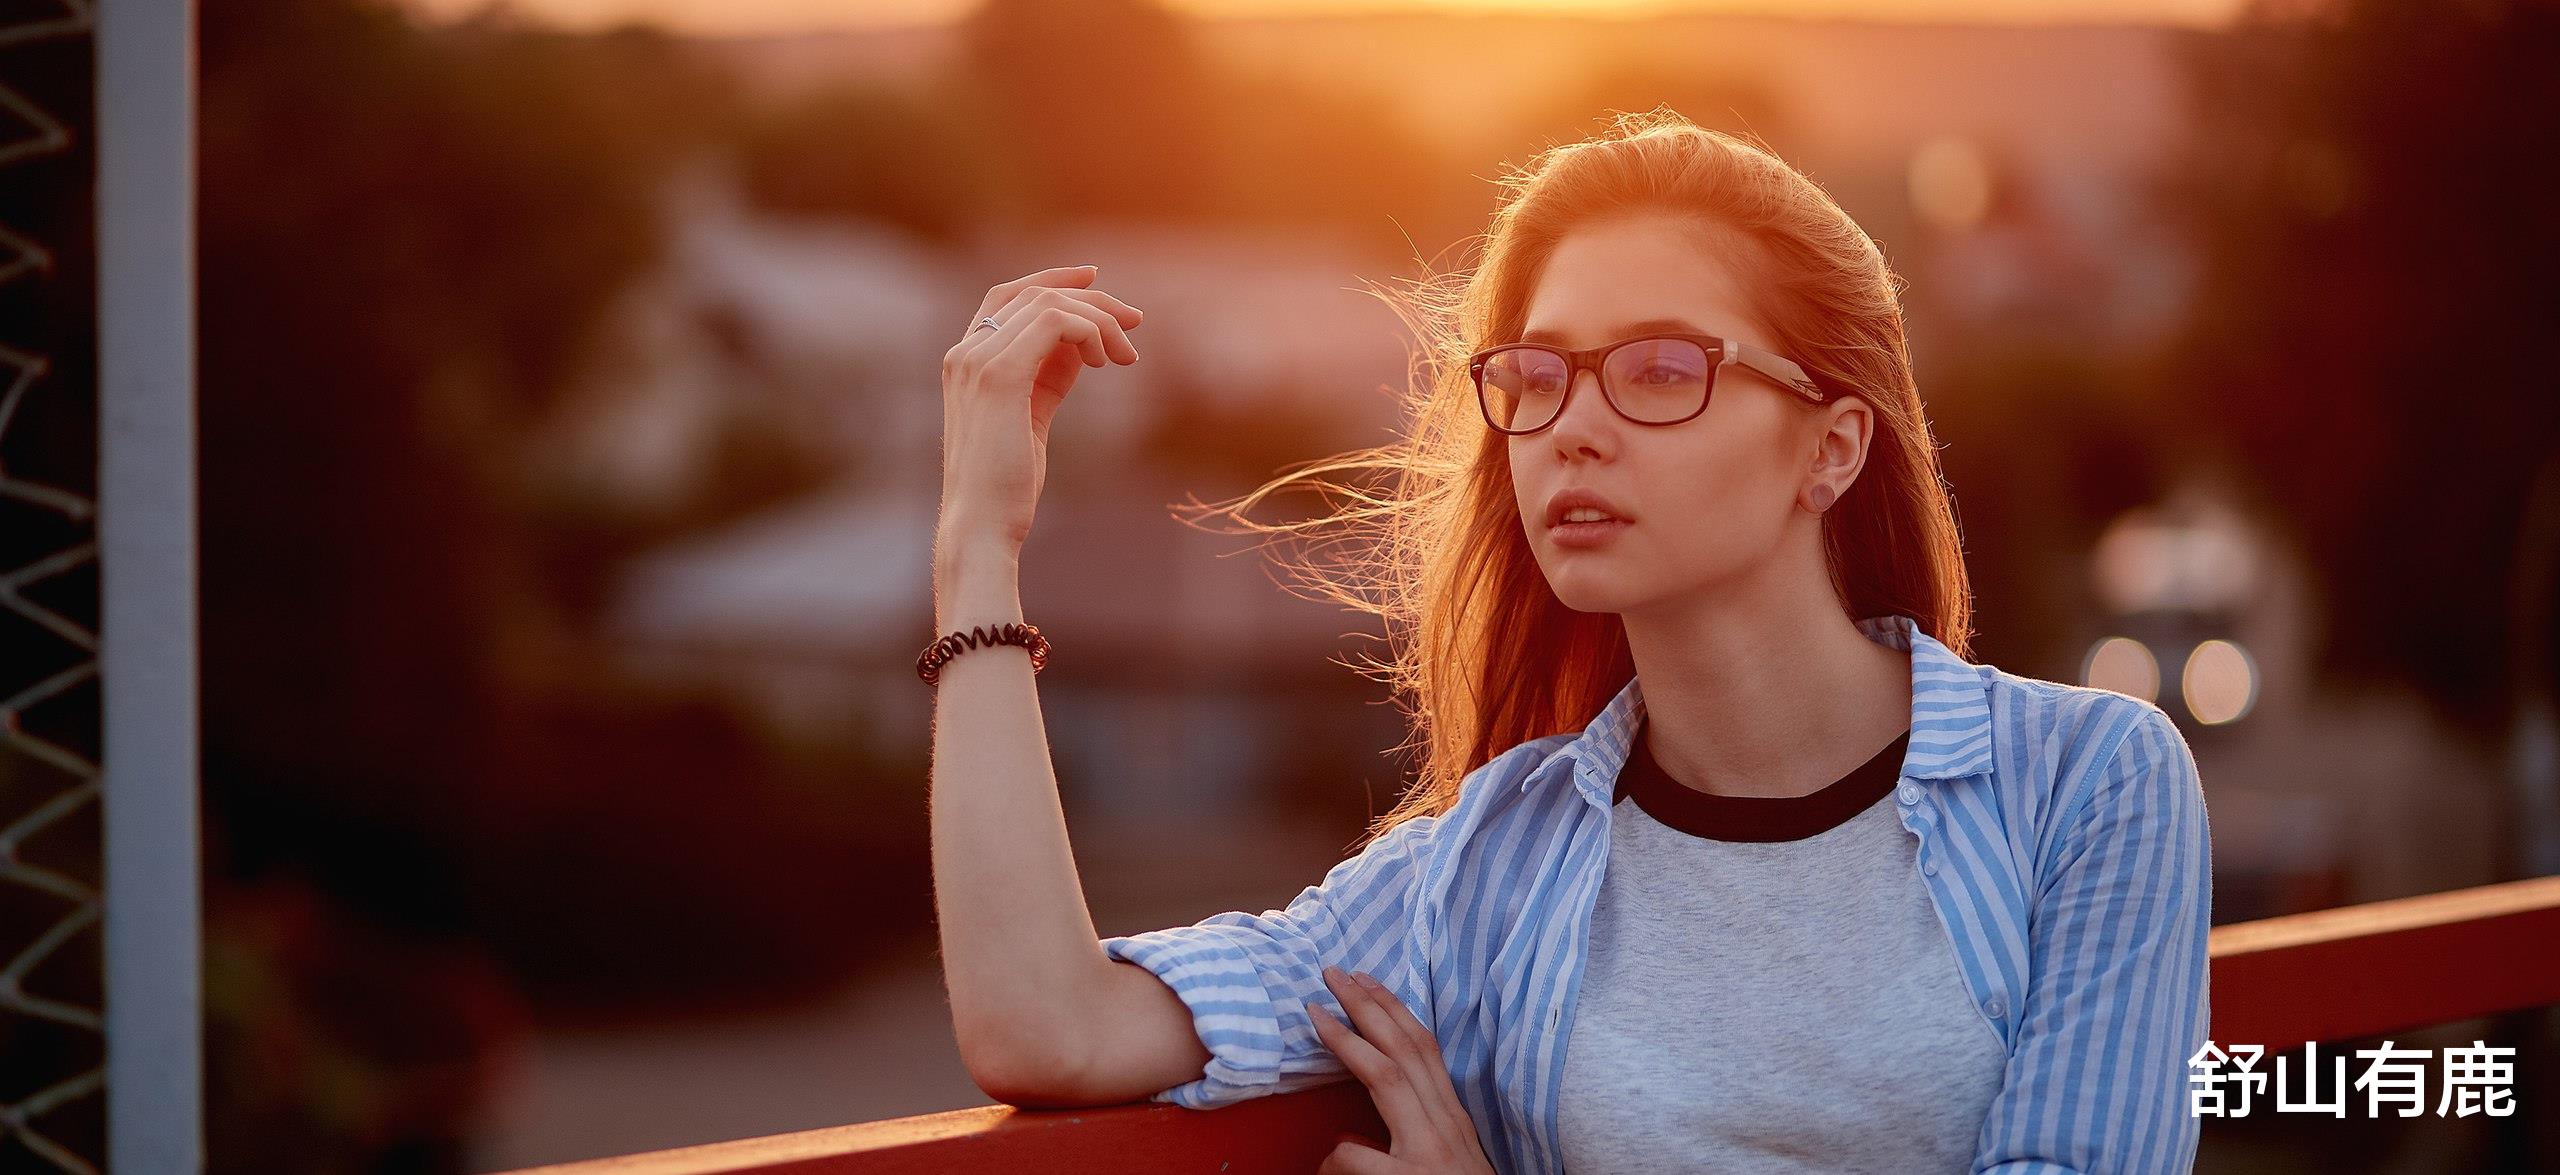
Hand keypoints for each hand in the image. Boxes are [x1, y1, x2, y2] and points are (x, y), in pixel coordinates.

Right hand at [937, 264, 1144, 548]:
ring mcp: (976, 360)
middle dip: (1092, 300)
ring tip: (1124, 357)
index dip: (1051, 279)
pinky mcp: (998, 374)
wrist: (982, 524)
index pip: (1006, 296)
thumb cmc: (1007, 482)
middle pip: (1033, 293)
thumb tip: (1085, 344)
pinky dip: (1088, 331)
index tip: (1095, 278)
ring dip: (1098, 320)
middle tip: (1134, 323)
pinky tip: (1104, 361)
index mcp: (965, 360)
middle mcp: (965, 352)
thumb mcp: (1033, 414)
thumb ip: (1050, 374)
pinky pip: (1053, 322)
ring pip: (1048, 304)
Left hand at [1311, 965, 1497, 1173]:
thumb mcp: (1447, 1163)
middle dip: (1369, 1005)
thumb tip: (1362, 1136)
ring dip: (1350, 1039)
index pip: (1425, 1050)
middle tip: (1334, 972)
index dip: (1394, 1010)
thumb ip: (1418, 1137)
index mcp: (1453, 1121)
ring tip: (1316, 1013)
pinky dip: (1335, 1156)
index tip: (1367, 981)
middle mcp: (1447, 1128)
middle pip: (1407, 1049)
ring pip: (1389, 1077)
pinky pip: (1358, 1157)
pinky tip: (1325, 1166)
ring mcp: (1431, 1153)